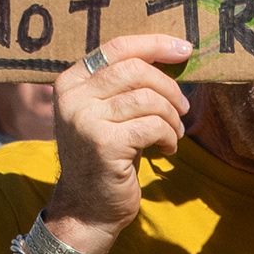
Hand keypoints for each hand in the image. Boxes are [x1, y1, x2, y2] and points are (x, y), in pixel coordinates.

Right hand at [46, 34, 195, 252]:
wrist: (87, 209)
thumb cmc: (106, 158)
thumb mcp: (107, 114)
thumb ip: (124, 85)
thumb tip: (170, 53)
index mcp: (70, 82)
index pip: (117, 47)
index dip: (154, 44)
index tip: (183, 49)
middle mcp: (72, 97)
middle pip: (135, 70)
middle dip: (169, 87)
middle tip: (183, 108)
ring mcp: (85, 120)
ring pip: (148, 98)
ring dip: (171, 117)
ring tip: (173, 134)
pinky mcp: (104, 144)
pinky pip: (153, 126)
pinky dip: (168, 136)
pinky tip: (167, 149)